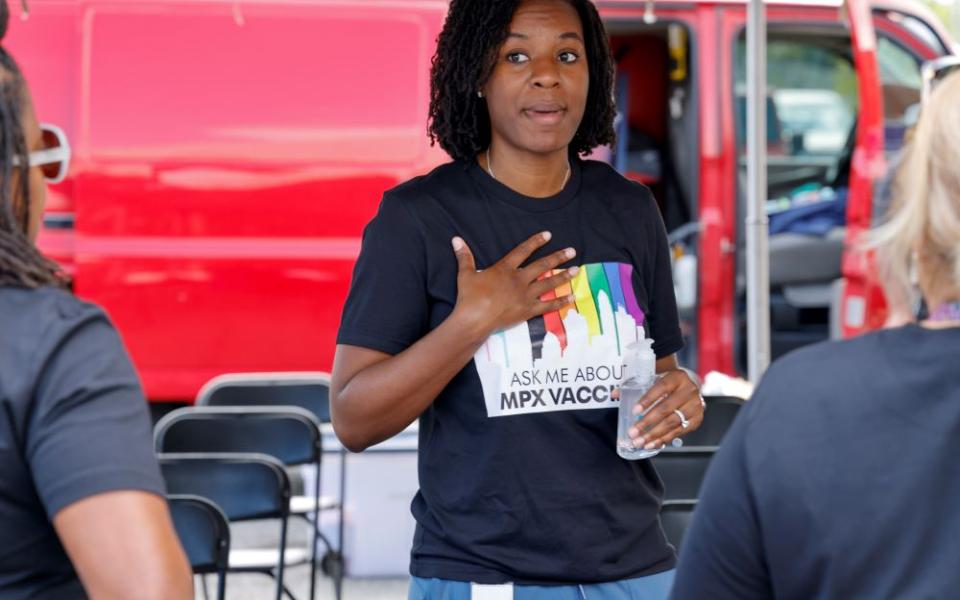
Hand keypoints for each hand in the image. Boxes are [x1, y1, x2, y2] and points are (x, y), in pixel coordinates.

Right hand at [451, 231, 577, 335]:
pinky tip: (571, 298)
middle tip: (572, 251)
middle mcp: (518, 279)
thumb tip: (456, 239)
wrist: (474, 320)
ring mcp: (525, 295)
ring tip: (576, 270)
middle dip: (558, 257)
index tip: (548, 234)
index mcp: (505, 269)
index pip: (523, 250)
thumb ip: (464, 256)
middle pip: (542, 265)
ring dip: (563, 276)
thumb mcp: (465, 274)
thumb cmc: (469, 297)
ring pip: (548, 283)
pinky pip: (547, 305)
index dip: (536, 241)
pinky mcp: (528, 311)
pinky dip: (560, 302)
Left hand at [628, 369, 703, 449]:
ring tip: (640, 442)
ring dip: (654, 435)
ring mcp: (695, 406)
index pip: (661, 388)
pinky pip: (678, 432)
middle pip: (666, 409)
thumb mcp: (655, 379)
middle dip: (647, 423)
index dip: (647, 400)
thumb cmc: (669, 384)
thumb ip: (636, 386)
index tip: (634, 411)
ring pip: (672, 423)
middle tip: (633, 433)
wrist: (690, 387)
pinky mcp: (696, 420)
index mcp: (677, 377)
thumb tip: (615, 394)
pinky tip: (652, 444)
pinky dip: (664, 439)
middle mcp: (689, 391)